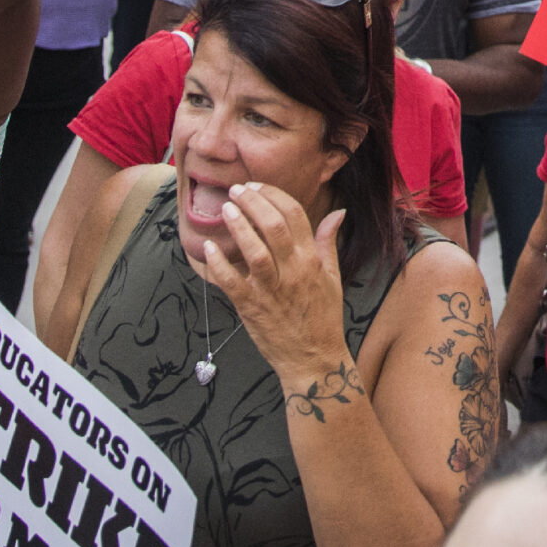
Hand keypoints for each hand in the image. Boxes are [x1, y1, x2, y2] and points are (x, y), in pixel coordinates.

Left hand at [196, 180, 353, 388]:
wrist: (314, 360)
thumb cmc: (323, 318)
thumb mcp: (332, 277)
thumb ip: (328, 242)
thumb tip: (338, 212)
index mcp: (312, 261)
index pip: (295, 216)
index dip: (274, 195)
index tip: (256, 186)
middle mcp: (293, 272)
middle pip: (274, 226)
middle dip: (253, 202)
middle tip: (237, 190)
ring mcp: (272, 291)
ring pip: (255, 252)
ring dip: (238, 227)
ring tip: (226, 209)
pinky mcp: (252, 309)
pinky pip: (232, 284)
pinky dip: (218, 265)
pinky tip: (208, 249)